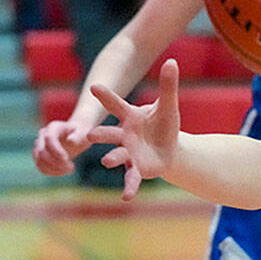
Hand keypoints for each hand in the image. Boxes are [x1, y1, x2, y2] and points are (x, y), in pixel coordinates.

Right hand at [33, 118, 95, 175]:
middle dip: (56, 162)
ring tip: (70, 169)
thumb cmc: (82, 133)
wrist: (77, 135)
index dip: (56, 150)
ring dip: (54, 169)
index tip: (67, 158)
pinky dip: (51, 172)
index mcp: (54, 127)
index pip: (49, 138)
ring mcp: (39, 145)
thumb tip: (70, 141)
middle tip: (72, 167)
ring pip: (39, 160)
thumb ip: (78, 136)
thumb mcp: (84, 133)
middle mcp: (43, 134)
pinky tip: (64, 171)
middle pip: (41, 151)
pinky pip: (40, 167)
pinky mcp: (39, 155)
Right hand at [86, 59, 181, 199]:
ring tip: (107, 161)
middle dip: (100, 134)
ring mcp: (129, 153)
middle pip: (110, 133)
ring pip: (118, 155)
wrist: (169, 149)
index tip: (94, 86)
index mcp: (130, 117)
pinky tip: (126, 198)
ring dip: (112, 158)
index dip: (106, 96)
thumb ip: (168, 85)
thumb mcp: (169, 105)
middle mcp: (125, 135)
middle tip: (88, 135)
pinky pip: (132, 178)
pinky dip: (130, 187)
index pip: (117, 105)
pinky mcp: (137, 169)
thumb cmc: (164, 125)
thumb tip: (172, 61)